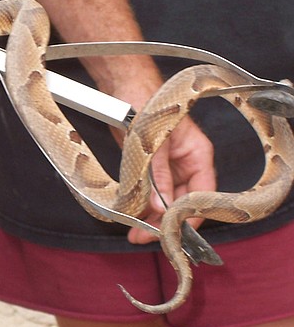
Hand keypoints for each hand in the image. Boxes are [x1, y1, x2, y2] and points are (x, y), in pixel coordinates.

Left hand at [126, 115, 215, 243]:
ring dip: (152, 218)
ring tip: (135, 233)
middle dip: (165, 222)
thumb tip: (160, 208)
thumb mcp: (153, 143)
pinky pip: (151, 191)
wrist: (124, 88)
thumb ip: (158, 176)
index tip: (174, 233)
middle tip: (144, 237)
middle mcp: (186, 163)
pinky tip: (132, 216)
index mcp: (197, 154)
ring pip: (166, 200)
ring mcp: (168, 166)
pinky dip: (143, 205)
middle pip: (182, 201)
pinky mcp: (150, 167)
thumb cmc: (146, 104)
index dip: (190, 217)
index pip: (202, 194)